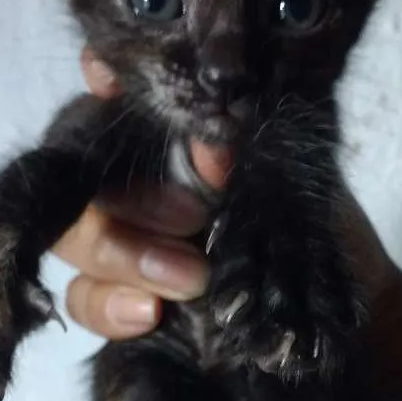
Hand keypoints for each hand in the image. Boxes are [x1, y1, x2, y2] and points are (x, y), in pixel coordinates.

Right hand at [53, 49, 393, 339]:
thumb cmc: (317, 237)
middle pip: (83, 174)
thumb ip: (251, 157)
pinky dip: (108, 306)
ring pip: (74, 238)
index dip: (102, 88)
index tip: (108, 84)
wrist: (327, 315)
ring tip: (190, 280)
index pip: (117, 103)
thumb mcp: (297, 188)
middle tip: (193, 217)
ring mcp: (123, 244)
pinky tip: (148, 314)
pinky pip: (84, 300)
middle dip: (134, 195)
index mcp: (175, 141)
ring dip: (124, 255)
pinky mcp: (121, 302)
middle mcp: (138, 184)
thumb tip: (211, 141)